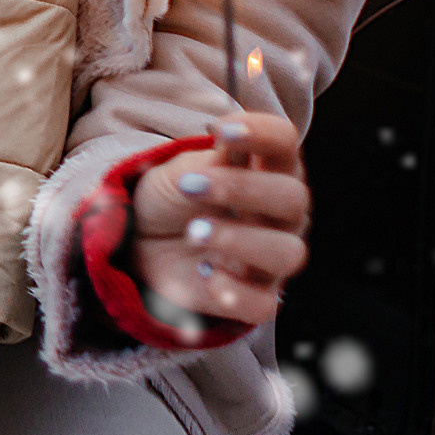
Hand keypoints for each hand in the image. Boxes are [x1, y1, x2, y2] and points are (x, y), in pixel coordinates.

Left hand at [129, 111, 310, 327]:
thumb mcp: (180, 170)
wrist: (140, 241)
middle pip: (294, 198)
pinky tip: (203, 272)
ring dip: (240, 240)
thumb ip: (207, 158)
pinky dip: (234, 291)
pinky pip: (263, 304)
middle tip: (190, 186)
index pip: (285, 143)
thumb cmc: (172, 198)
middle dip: (243, 188)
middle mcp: (279, 214)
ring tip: (194, 232)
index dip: (262, 133)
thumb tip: (226, 131)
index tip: (221, 130)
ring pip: (288, 253)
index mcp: (266, 170)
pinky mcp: (253, 297)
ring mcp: (270, 258)